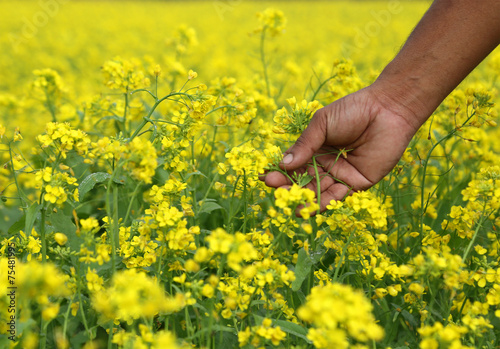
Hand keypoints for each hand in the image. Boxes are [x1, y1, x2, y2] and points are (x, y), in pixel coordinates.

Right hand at [264, 85, 418, 210]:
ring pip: (319, 192)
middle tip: (276, 191)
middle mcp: (325, 164)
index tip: (265, 176)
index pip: (293, 164)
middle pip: (303, 180)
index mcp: (315, 148)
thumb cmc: (353, 110)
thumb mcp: (322, 123)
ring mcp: (341, 175)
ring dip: (305, 200)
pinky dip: (325, 202)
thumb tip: (283, 164)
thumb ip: (305, 144)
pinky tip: (311, 206)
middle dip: (289, 187)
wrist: (387, 109)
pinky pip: (339, 196)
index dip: (279, 171)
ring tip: (292, 205)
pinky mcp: (357, 184)